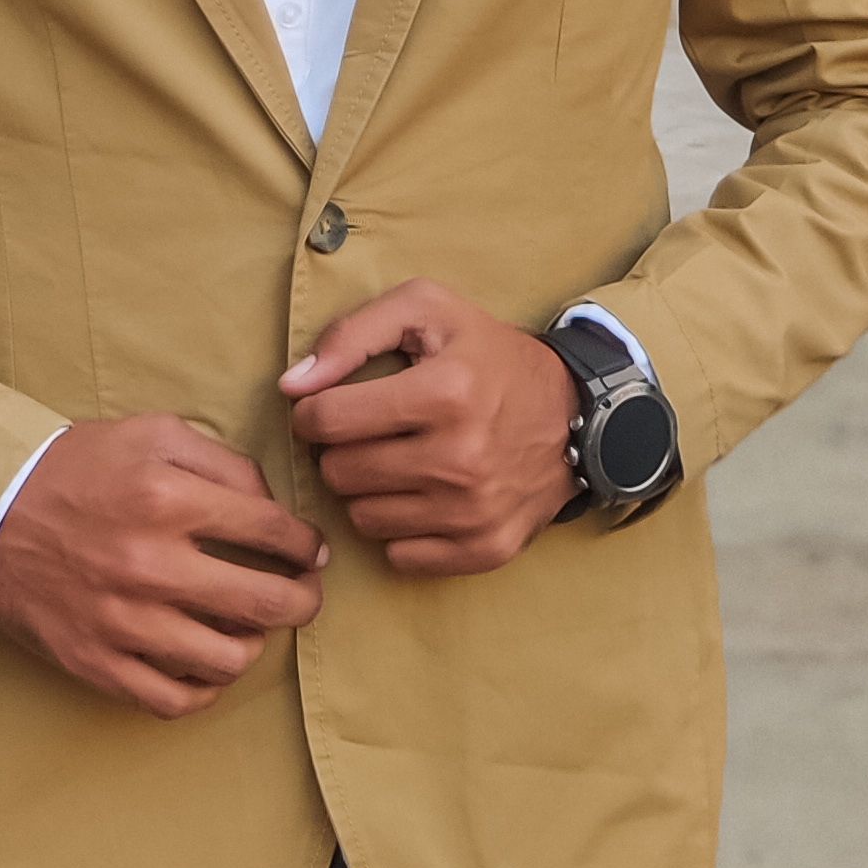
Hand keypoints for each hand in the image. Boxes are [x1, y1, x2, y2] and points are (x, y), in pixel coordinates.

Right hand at [0, 413, 325, 717]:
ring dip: (254, 645)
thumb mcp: (151, 434)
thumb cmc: (76, 468)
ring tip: (250, 628)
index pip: (272, 532)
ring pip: (227, 659)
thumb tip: (272, 510)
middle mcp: (149, 565)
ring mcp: (121, 621)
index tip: (311, 552)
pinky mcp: (94, 661)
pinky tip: (207, 663)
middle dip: (303, 601)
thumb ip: (223, 462)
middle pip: (265, 603)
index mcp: (167, 499)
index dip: (306, 545)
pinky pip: (172, 698)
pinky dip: (204, 688)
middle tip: (304, 595)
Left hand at [279, 279, 577, 578]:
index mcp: (445, 391)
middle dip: (342, 450)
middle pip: (340, 473)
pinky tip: (423, 497)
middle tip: (372, 433)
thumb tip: (291, 385)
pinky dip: (401, 529)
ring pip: (362, 519)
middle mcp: (461, 457)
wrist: (576, 413)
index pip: (327, 420)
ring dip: (370, 491)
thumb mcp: (427, 311)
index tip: (335, 405)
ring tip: (398, 461)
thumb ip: (351, 334)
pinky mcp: (486, 547)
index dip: (315, 410)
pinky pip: (400, 556)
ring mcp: (475, 510)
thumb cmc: (488, 355)